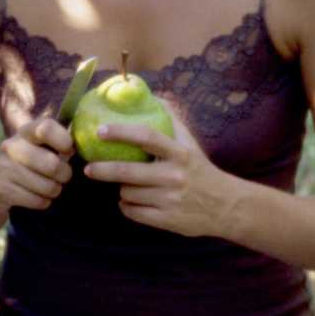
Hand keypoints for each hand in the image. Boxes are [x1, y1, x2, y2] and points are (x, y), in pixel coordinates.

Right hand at [0, 114, 73, 214]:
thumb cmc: (31, 160)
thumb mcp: (41, 145)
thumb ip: (61, 142)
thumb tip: (86, 145)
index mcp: (26, 131)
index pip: (46, 128)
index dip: (63, 140)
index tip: (69, 150)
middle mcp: (12, 146)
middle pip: (52, 164)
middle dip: (65, 174)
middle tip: (64, 176)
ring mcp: (5, 168)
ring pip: (47, 187)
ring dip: (55, 190)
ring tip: (51, 186)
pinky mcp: (2, 188)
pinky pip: (37, 201)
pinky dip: (44, 202)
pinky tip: (39, 196)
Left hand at [83, 114, 229, 236]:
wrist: (226, 205)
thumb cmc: (200, 169)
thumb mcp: (189, 143)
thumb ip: (170, 119)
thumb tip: (148, 95)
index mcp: (180, 153)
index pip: (146, 137)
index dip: (120, 132)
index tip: (100, 130)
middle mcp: (175, 175)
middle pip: (128, 171)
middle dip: (103, 170)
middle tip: (88, 169)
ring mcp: (170, 199)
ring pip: (127, 193)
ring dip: (123, 190)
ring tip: (130, 186)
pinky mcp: (167, 220)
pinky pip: (132, 212)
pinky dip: (127, 206)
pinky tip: (133, 201)